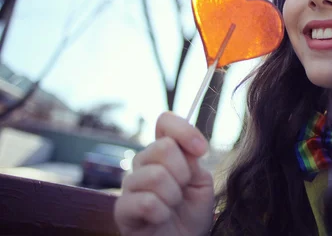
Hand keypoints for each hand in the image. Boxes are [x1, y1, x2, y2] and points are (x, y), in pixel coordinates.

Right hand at [114, 112, 214, 235]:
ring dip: (173, 196)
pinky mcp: (122, 209)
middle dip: (183, 172)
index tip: (201, 150)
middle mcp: (143, 163)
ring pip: (156, 175)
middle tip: (183, 190)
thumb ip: (192, 160)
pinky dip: (162, 213)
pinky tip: (161, 218)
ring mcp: (130, 185)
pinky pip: (146, 201)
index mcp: (163, 152)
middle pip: (163, 147)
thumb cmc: (191, 213)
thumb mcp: (201, 182)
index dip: (184, 130)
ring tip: (172, 207)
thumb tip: (187, 146)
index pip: (165, 122)